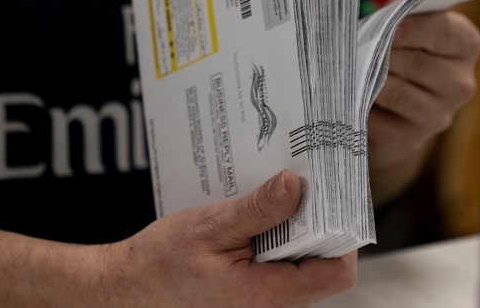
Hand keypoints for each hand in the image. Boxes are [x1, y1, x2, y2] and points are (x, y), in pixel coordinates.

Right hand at [0, 170, 355, 306]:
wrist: (134, 282)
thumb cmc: (165, 261)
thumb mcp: (212, 227)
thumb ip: (258, 210)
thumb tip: (296, 185)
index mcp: (267, 292)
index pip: (335, 274)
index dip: (344, 238)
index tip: (335, 199)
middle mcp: (272, 297)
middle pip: (323, 262)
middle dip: (323, 222)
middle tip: (312, 182)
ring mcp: (264, 290)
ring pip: (303, 257)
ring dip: (300, 223)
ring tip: (287, 188)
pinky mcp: (254, 279)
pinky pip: (282, 255)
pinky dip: (281, 229)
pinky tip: (267, 205)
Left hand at [367, 10, 479, 204]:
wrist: (394, 112)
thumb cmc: (399, 55)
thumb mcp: (407, 28)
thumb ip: (404, 12)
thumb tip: (394, 6)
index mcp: (466, 46)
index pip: (445, 32)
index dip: (413, 27)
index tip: (390, 27)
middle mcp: (461, 83)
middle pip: (416, 63)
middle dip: (383, 52)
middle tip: (361, 46)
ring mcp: (438, 115)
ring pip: (395, 91)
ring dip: (370, 78)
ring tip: (355, 68)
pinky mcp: (410, 138)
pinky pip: (377, 116)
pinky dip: (361, 103)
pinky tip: (355, 95)